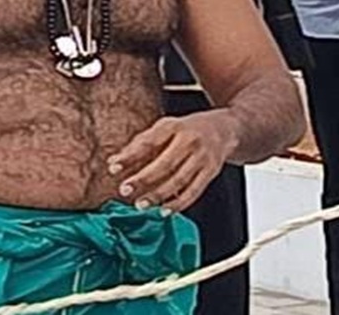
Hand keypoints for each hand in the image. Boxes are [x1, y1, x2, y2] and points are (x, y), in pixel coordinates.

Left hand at [107, 112, 236, 213]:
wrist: (225, 129)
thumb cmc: (188, 129)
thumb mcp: (165, 128)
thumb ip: (140, 144)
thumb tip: (114, 161)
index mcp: (174, 126)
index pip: (149, 142)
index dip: (130, 156)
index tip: (113, 168)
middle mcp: (190, 141)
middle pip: (165, 163)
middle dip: (143, 179)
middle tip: (125, 190)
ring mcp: (203, 158)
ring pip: (179, 180)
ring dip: (158, 195)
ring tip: (141, 204)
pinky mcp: (211, 172)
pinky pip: (193, 192)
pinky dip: (178, 203)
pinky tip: (164, 211)